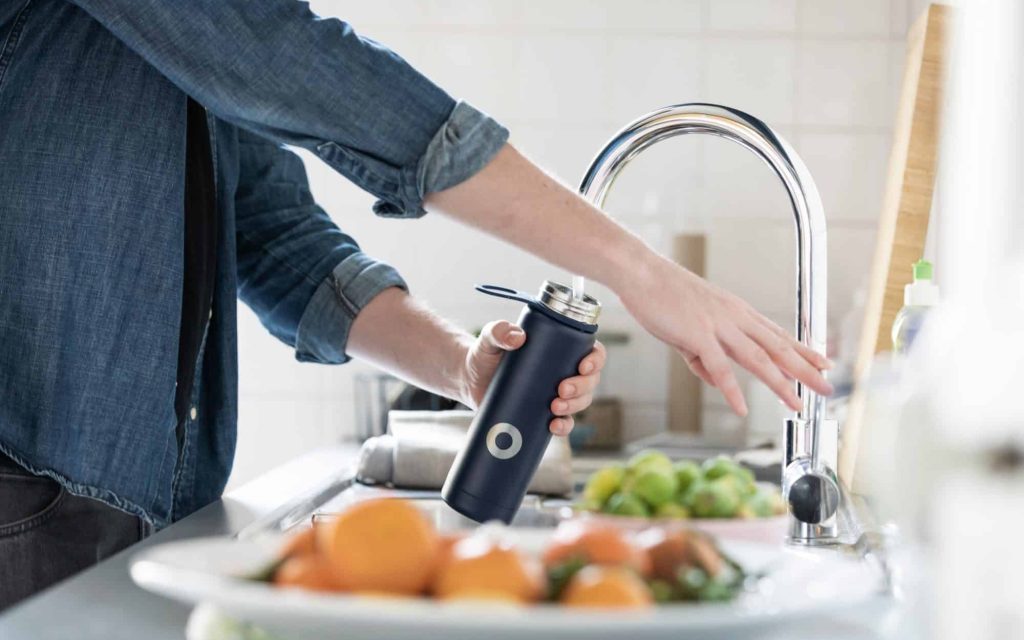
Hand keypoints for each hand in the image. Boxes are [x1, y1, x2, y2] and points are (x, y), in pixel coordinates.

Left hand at [460, 320, 606, 435]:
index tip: (583, 366)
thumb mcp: (490, 338)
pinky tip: (553, 427)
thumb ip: (499, 331)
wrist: (471, 380)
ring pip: (581, 402)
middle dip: (582, 387)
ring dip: (575, 406)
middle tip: (561, 389)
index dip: (596, 360)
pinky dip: (564, 427)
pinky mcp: (544, 414)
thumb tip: (517, 337)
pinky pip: (564, 423)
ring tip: (554, 407)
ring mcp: (556, 394)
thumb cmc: (485, 354)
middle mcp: (564, 371)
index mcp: (561, 349)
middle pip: (590, 380)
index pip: (592, 351)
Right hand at [619, 255, 832, 415]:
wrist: (641, 272)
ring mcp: (718, 325)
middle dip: (806, 369)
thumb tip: (715, 380)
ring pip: (758, 358)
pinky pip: (719, 367)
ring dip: (780, 383)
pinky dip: (731, 389)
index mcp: (736, 312)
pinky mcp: (697, 334)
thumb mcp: (689, 328)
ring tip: (796, 404)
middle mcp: (735, 317)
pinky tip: (742, 407)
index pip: (777, 334)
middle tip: (827, 387)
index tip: (823, 362)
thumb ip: (703, 357)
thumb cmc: (662, 295)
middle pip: (778, 347)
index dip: (803, 350)